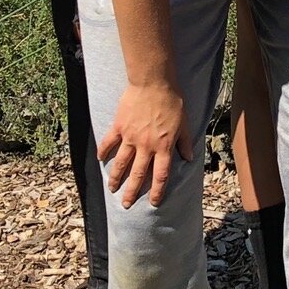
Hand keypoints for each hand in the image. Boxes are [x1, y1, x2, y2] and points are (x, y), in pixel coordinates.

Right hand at [99, 79, 189, 208]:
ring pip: (121, 163)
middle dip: (132, 192)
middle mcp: (146, 146)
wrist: (153, 83)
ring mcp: (131, 137)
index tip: (154, 203)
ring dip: (116, 177)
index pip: (161, 175)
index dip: (158, 191)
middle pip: (139, 174)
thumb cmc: (172, 102)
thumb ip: (184, 142)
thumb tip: (188, 158)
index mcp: (163, 147)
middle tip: (126, 205)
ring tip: (111, 189)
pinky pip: (109, 143)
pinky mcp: (119, 127)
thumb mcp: (184, 124)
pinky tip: (100, 160)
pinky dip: (103, 151)